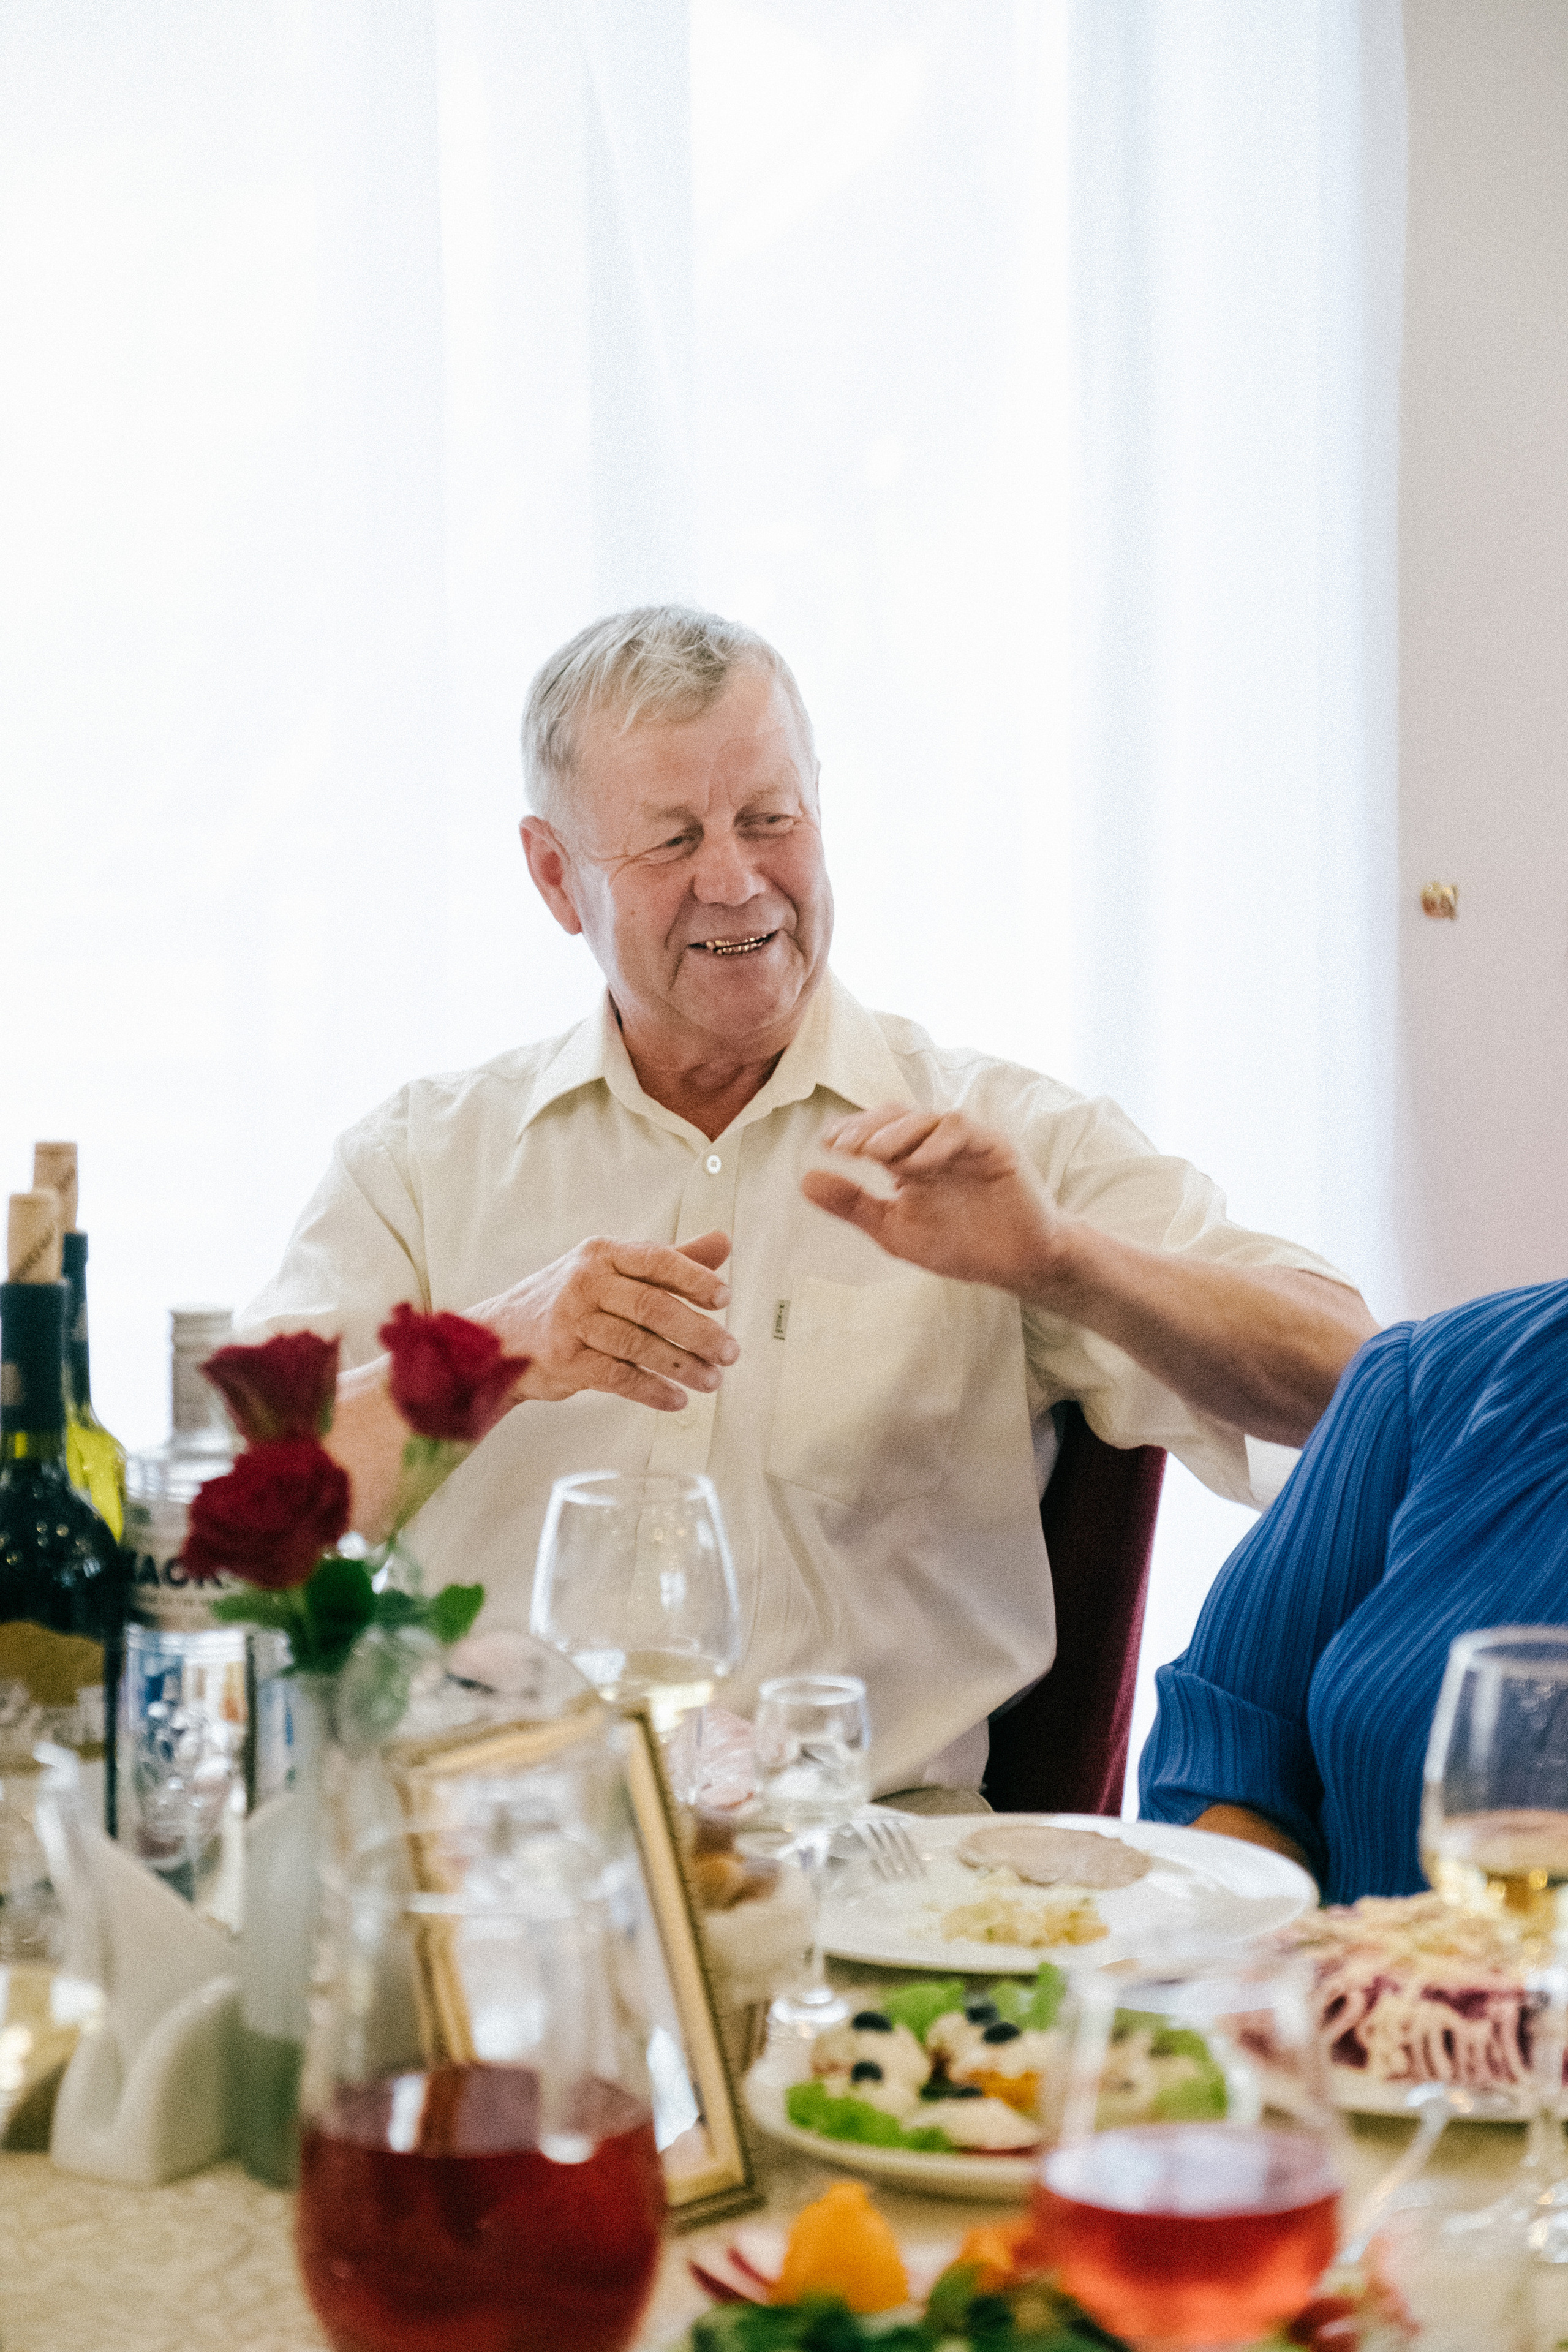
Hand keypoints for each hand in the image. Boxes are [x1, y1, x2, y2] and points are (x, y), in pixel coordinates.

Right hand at [471, 1230, 738, 1411]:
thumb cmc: (567, 1302)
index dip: (695, 1278)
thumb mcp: (612, 1271)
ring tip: (711, 1380)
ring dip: (682, 1367)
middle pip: (653, 1307)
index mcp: (601, 1255)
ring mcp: (572, 1321)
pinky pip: (618, 1377)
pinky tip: (674, 1399)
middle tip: (730, 1352)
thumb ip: (669, 1261)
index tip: (724, 1298)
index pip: (657, 1260)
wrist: (499, 1339)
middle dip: (699, 1333)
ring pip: (639, 1345)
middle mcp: (585, 1282)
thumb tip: (722, 1244)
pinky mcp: (564, 1360)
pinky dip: (651, 1390)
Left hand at [801, 1106, 1064, 1293]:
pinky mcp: (994, 1146)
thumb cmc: (958, 1244)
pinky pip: (962, 1130)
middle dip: (867, 1127)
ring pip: (928, 1117)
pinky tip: (916, 1165)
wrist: (1015, 1264)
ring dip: (898, 1133)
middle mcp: (935, 1142)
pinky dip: (936, 1143)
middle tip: (843, 1146)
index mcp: (910, 1156)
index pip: (876, 1129)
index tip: (826, 1145)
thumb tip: (804, 1180)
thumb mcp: (893, 1229)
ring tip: (873, 1154)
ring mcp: (966, 1141)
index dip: (851, 1130)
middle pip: (897, 1115)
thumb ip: (853, 1204)